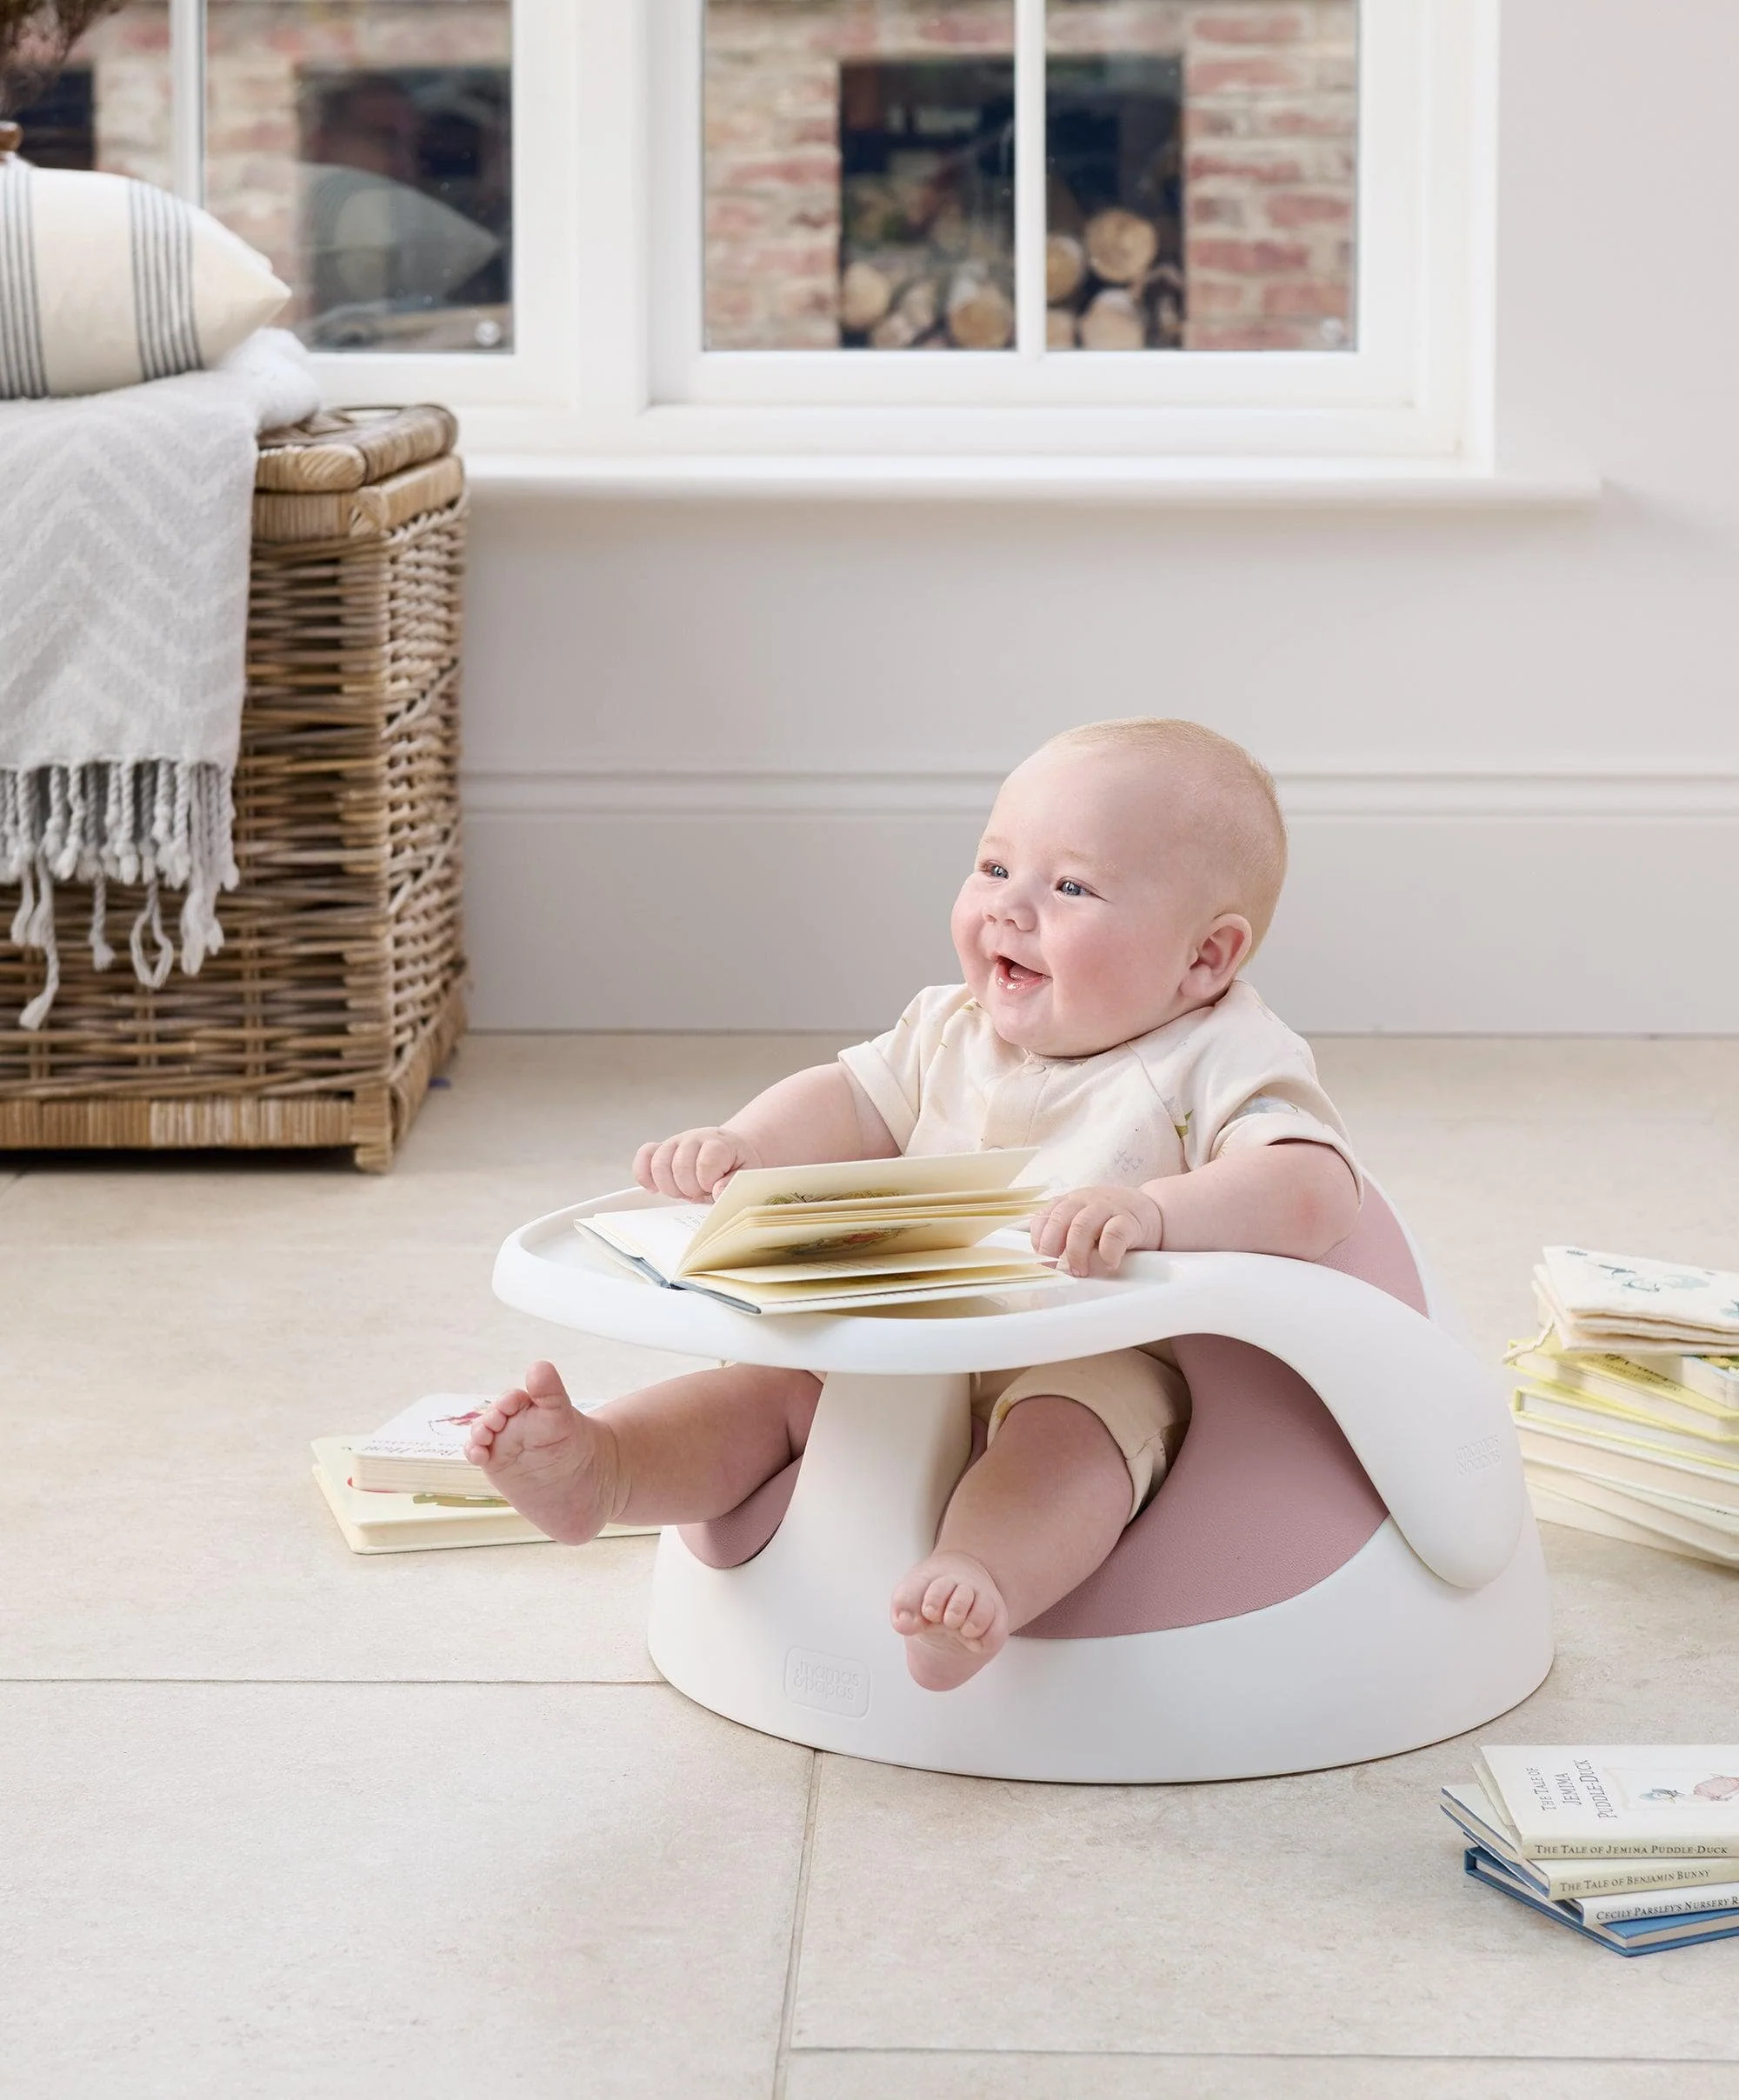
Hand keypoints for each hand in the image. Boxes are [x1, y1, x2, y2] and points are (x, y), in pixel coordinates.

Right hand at [634, 1126, 763, 1201]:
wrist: (730, 1151)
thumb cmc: (737, 1165)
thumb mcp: (746, 1174)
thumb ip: (733, 1183)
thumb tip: (717, 1191)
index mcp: (719, 1143)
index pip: (706, 1162)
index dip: (707, 1182)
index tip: (713, 1189)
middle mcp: (695, 1138)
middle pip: (680, 1166)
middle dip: (689, 1189)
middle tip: (701, 1193)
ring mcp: (676, 1142)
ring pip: (659, 1164)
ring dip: (669, 1187)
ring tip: (684, 1193)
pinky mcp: (661, 1148)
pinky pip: (644, 1156)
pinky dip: (644, 1175)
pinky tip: (653, 1189)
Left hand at [1030, 1185, 1163, 1277]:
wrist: (1153, 1212)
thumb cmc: (1112, 1222)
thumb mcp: (1084, 1223)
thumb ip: (1065, 1235)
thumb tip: (1044, 1262)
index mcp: (1070, 1202)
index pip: (1044, 1215)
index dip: (1038, 1238)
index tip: (1041, 1258)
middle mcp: (1086, 1201)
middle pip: (1060, 1218)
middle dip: (1052, 1246)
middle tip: (1056, 1266)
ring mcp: (1108, 1208)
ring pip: (1082, 1225)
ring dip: (1076, 1252)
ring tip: (1080, 1270)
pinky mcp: (1129, 1221)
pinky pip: (1114, 1234)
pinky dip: (1107, 1252)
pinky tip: (1108, 1263)